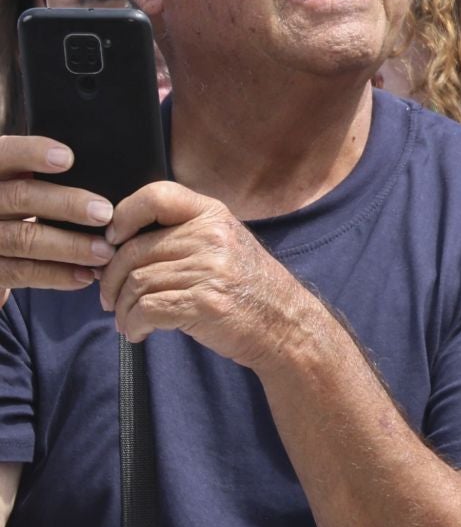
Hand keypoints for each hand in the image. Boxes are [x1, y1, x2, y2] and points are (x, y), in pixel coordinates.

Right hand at [0, 135, 117, 304]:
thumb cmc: (17, 200)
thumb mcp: (19, 179)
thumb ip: (42, 173)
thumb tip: (98, 170)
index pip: (6, 154)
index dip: (32, 154)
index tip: (67, 158)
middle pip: (20, 197)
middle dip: (66, 205)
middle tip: (105, 213)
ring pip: (22, 239)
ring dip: (69, 247)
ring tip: (105, 252)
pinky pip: (19, 272)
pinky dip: (55, 275)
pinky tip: (85, 275)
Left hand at [99, 181, 317, 369]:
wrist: (285, 323)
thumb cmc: (247, 286)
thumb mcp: (223, 243)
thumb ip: (182, 234)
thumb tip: (118, 243)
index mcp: (213, 215)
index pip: (157, 196)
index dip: (124, 216)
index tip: (113, 241)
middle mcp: (212, 237)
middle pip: (134, 250)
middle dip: (112, 280)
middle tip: (109, 299)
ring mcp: (210, 270)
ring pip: (136, 283)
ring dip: (122, 308)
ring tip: (127, 320)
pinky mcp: (204, 303)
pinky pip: (147, 310)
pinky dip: (133, 324)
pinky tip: (139, 331)